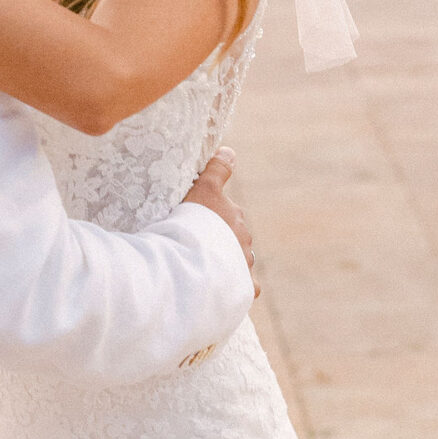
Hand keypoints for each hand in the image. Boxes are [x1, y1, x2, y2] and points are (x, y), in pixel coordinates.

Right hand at [183, 147, 256, 291]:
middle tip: (195, 247)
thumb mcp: (201, 189)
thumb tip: (230, 150)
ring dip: (226, 263)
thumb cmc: (192, 224)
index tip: (199, 224)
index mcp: (232, 213)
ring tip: (203, 269)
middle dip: (220, 241)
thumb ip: (216, 170)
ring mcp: (245, 262)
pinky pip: (246, 286)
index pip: (228, 212)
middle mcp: (243, 236)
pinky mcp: (244, 285)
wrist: (193, 263)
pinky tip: (222, 287)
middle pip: (233, 237)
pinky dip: (236, 286)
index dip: (213, 218)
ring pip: (239, 260)